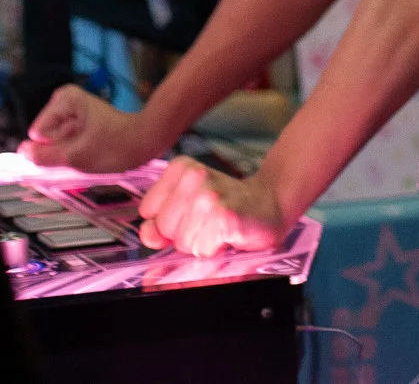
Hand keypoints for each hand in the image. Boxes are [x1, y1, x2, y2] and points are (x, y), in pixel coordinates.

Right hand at [21, 85, 160, 173]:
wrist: (148, 140)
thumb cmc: (117, 145)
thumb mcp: (77, 156)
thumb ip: (45, 156)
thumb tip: (22, 153)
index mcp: (64, 99)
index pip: (38, 134)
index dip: (52, 150)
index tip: (73, 153)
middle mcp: (67, 101)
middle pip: (47, 137)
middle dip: (60, 151)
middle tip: (83, 154)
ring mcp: (74, 112)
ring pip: (57, 142)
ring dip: (69, 154)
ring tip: (90, 154)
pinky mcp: (81, 123)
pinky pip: (67, 142)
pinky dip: (76, 152)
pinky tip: (92, 154)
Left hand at [138, 156, 291, 255]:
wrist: (270, 203)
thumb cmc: (227, 207)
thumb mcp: (188, 206)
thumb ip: (161, 221)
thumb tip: (148, 234)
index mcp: (181, 168)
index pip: (147, 211)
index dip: (167, 222)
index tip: (190, 216)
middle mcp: (195, 176)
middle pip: (163, 228)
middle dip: (183, 234)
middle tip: (208, 223)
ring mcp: (210, 196)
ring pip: (182, 242)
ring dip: (200, 243)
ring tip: (218, 228)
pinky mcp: (225, 217)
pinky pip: (202, 250)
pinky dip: (214, 249)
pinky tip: (228, 235)